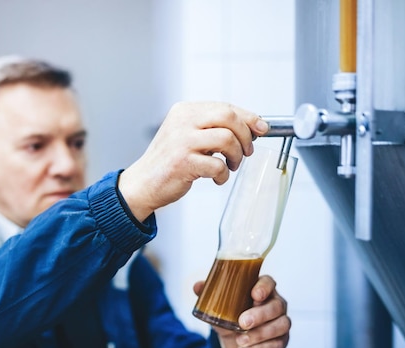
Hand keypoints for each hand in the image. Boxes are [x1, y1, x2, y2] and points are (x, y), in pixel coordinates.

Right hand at [118, 102, 268, 221]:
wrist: (143, 183)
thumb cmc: (169, 162)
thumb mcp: (186, 135)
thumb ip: (211, 128)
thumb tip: (250, 128)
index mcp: (184, 111)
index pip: (225, 107)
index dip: (248, 117)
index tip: (261, 128)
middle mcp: (182, 122)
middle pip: (229, 117)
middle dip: (245, 135)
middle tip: (246, 151)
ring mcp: (182, 141)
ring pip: (227, 139)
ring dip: (237, 156)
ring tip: (231, 166)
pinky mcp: (183, 162)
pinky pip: (218, 165)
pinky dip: (223, 174)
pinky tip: (217, 178)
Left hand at [193, 275, 290, 347]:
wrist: (235, 341)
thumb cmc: (230, 315)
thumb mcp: (219, 305)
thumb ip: (209, 293)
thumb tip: (197, 287)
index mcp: (262, 289)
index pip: (269, 282)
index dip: (264, 288)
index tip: (254, 295)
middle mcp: (276, 303)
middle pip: (276, 306)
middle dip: (260, 315)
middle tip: (242, 322)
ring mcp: (281, 322)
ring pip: (280, 325)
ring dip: (260, 334)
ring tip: (241, 340)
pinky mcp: (281, 340)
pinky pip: (276, 344)